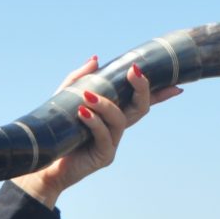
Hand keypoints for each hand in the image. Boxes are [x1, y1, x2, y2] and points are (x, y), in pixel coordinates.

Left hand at [12, 57, 180, 207]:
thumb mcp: (65, 97)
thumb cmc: (57, 128)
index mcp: (112, 114)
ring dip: (106, 104)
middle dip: (142, 89)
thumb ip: (80, 79)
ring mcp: (112, 143)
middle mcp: (116, 128)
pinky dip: (94, 122)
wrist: (43, 159)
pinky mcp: (103, 156)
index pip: (140, 101)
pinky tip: (82, 112)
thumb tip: (96, 59)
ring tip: (86, 97)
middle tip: (134, 72)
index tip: (176, 85)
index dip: (160, 94)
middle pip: (140, 108)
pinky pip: (104, 136)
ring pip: (120, 119)